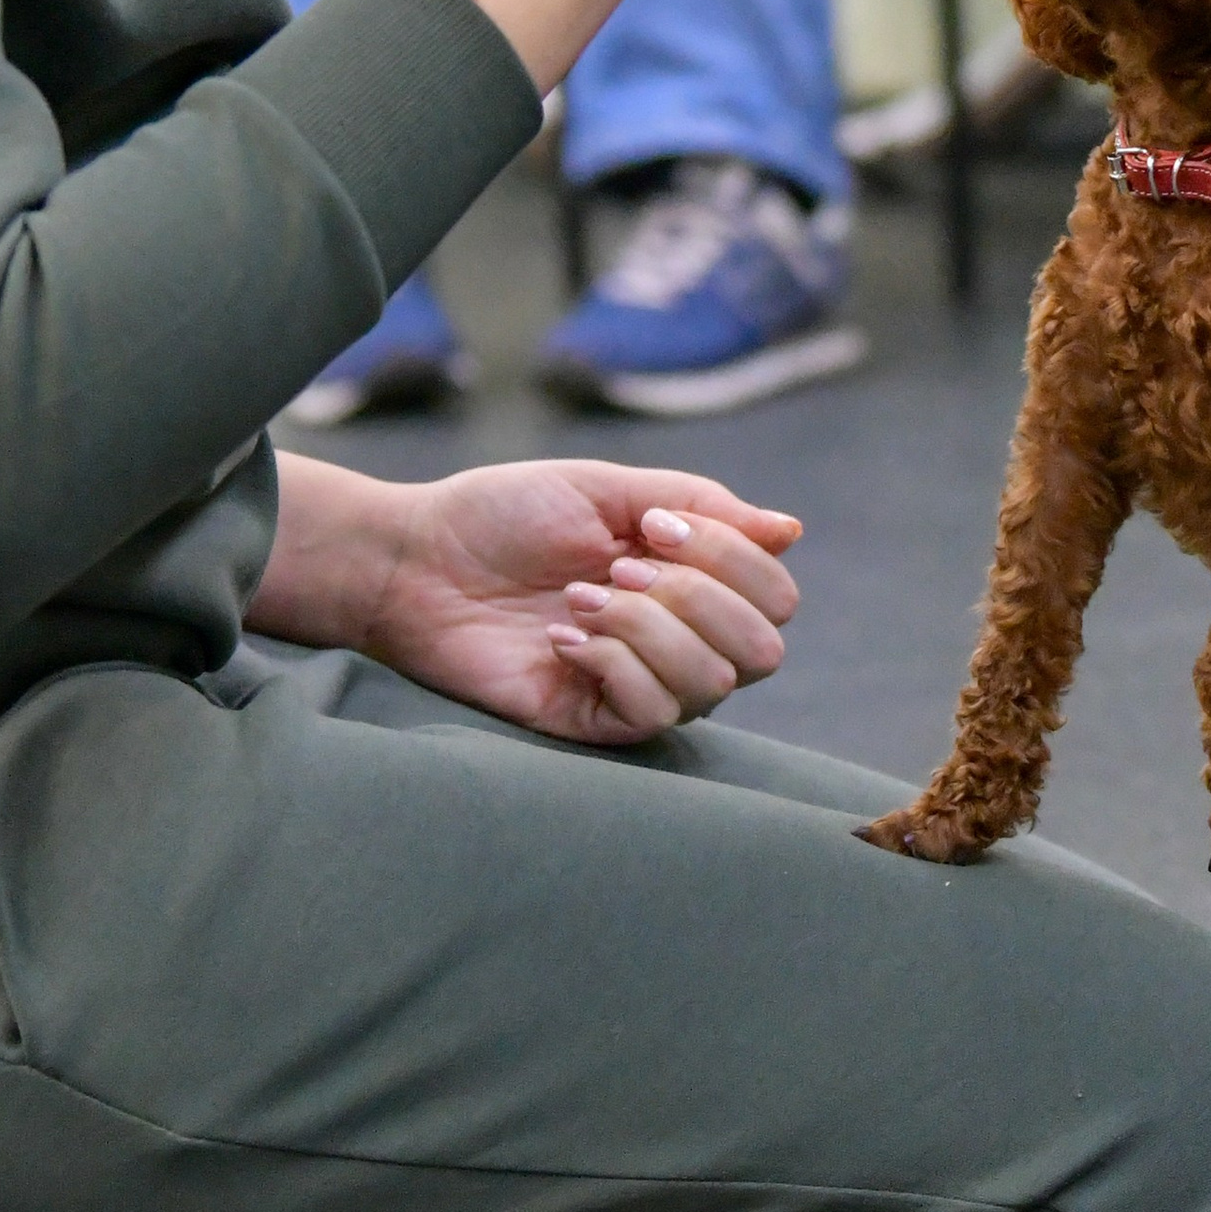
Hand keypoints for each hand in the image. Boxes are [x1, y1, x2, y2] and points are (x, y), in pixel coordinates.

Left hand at [253, 451, 801, 741]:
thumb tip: (792, 529)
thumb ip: (701, 504)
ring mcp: (640, 685)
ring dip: (646, 625)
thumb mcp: (606, 488)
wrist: (418, 560)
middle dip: (698, 595)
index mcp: (691, 581)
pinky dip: (611, 661)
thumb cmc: (504, 516)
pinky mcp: (596, 723)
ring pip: (713, 682)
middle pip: (765, 649)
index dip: (732, 557)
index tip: (653, 525)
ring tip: (577, 599)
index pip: (775, 594)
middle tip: (620, 568)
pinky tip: (560, 638)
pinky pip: (652, 711)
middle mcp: (679, 639)